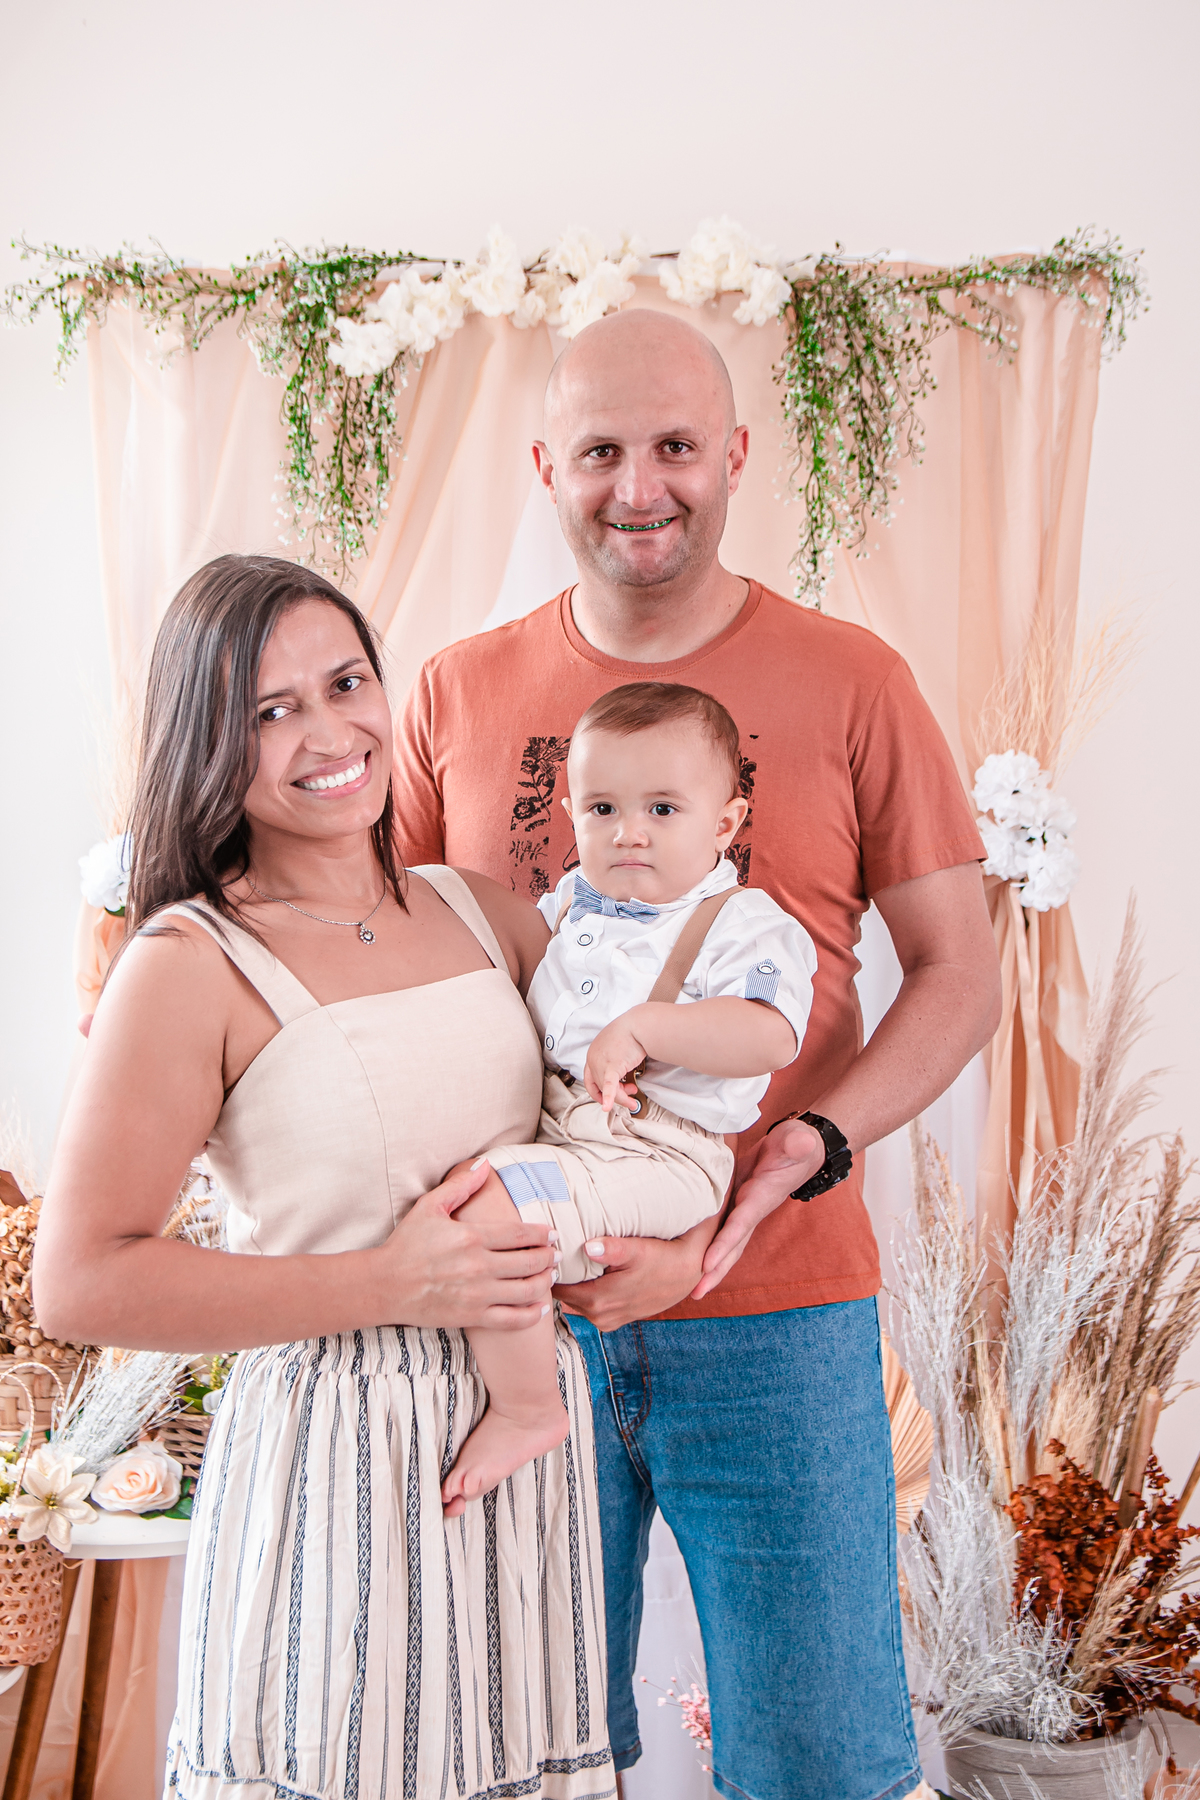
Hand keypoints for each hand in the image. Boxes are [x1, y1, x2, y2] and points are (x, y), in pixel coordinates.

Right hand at [378, 1160, 556, 1330]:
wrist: (384, 1285)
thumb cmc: (406, 1244)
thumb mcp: (429, 1207)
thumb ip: (460, 1186)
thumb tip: (484, 1165)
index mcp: (471, 1237)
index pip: (520, 1234)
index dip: (542, 1234)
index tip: (553, 1234)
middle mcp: (478, 1266)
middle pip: (529, 1262)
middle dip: (549, 1258)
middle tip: (556, 1255)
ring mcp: (476, 1294)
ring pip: (526, 1291)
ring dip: (545, 1283)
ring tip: (550, 1277)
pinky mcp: (471, 1317)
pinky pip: (511, 1319)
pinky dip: (531, 1315)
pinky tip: (540, 1309)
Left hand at [553, 1218, 714, 1329]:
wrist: (686, 1274)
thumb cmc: (662, 1258)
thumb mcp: (638, 1249)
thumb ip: (611, 1249)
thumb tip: (588, 1246)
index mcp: (599, 1300)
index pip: (556, 1287)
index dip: (549, 1269)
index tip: (546, 1252)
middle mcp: (599, 1316)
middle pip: (562, 1296)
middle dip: (557, 1277)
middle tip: (553, 1253)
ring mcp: (607, 1321)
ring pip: (574, 1301)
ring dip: (571, 1285)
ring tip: (570, 1261)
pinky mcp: (614, 1319)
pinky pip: (588, 1306)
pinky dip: (583, 1292)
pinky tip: (588, 1274)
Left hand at [583, 1015, 647, 1112]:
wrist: (638, 1024)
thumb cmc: (631, 1032)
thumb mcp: (617, 1047)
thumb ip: (615, 1061)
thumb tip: (622, 1076)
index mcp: (592, 1054)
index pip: (591, 1079)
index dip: (600, 1091)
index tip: (611, 1095)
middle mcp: (593, 1059)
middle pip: (600, 1086)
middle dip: (616, 1095)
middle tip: (629, 1096)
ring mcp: (601, 1063)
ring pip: (608, 1089)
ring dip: (621, 1098)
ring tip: (632, 1102)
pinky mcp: (613, 1065)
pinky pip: (610, 1085)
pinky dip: (609, 1097)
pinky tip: (608, 1107)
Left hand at [690, 1121, 824, 1299]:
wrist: (799, 1147)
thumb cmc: (798, 1143)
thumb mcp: (798, 1140)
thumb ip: (798, 1144)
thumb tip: (802, 1142)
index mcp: (762, 1197)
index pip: (740, 1224)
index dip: (724, 1244)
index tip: (707, 1264)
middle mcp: (752, 1209)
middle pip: (732, 1246)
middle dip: (716, 1271)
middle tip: (695, 1294)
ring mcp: (744, 1209)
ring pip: (726, 1243)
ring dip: (711, 1266)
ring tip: (692, 1289)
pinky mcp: (736, 1203)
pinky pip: (720, 1230)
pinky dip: (708, 1247)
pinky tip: (691, 1259)